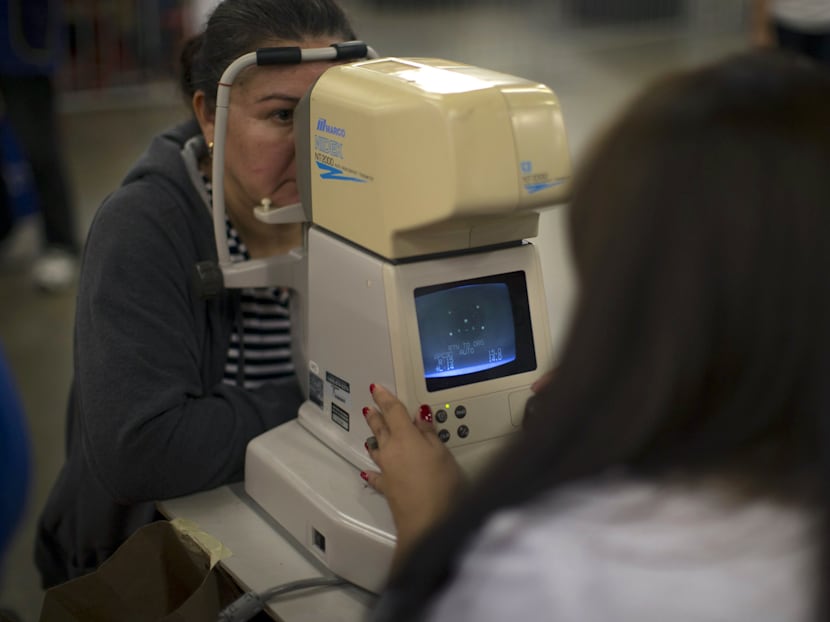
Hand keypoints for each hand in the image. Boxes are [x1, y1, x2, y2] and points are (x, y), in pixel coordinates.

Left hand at [362, 384, 464, 568]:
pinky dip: (371, 472)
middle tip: (369, 405)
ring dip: (373, 438)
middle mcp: (391, 450)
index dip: (385, 398)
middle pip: (380, 427)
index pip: (393, 411)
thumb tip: (420, 415)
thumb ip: (429, 433)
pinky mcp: (387, 488)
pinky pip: (375, 476)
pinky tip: (367, 473)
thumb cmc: (439, 485)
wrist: (427, 521)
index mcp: (405, 437)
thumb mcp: (442, 452)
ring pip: (376, 448)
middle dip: (375, 415)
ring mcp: (387, 470)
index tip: (377, 388)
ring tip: (370, 434)